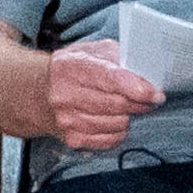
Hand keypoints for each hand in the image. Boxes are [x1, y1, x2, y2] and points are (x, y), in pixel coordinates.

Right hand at [42, 44, 163, 151]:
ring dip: (128, 116)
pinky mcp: (72, 139)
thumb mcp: (90, 52)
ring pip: (117, 124)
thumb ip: (117, 57)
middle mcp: (66, 95)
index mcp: (72, 67)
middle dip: (140, 102)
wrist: (37, 93)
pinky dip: (118, 131)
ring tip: (125, 107)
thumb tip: (144, 74)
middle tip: (147, 98)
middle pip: (118, 105)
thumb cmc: (70, 69)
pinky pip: (110, 140)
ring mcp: (68, 120)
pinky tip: (113, 120)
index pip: (111, 79)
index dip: (138, 88)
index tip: (156, 94)